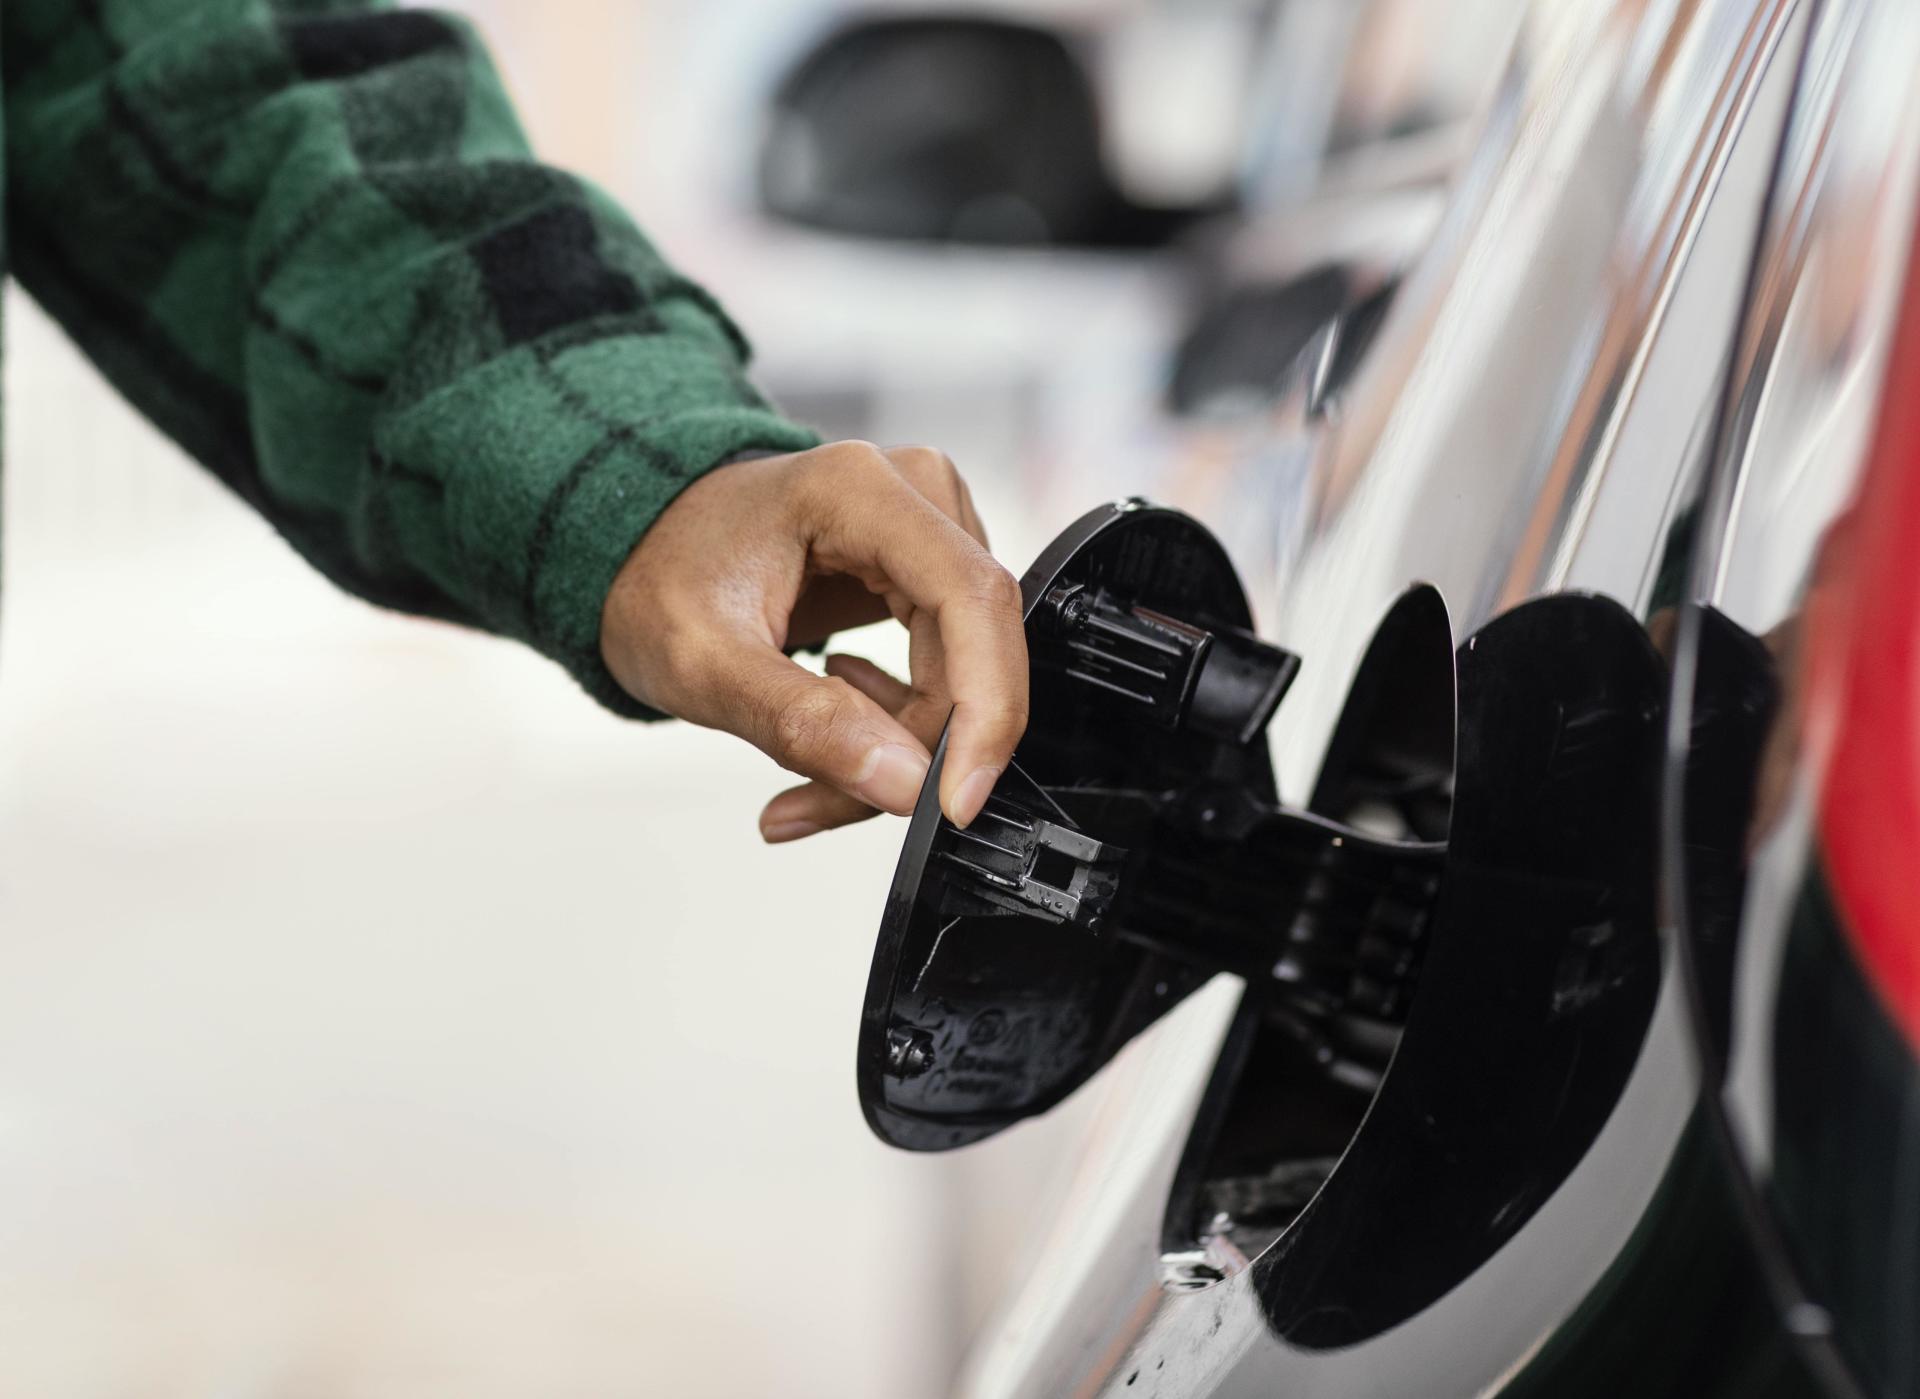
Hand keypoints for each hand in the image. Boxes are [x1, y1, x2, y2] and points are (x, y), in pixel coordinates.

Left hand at [600, 441, 1028, 841]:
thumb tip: (906, 784)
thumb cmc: (654, 577)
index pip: (972, 597)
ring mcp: (925, 528)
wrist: (635, 547)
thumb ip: (806, 725)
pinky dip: (898, 731)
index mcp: (858, 489)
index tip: (956, 800)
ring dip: (902, 748)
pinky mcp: (922, 571)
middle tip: (835, 802)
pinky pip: (946, 671)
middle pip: (972, 645)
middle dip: (919, 747)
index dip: (985, 707)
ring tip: (811, 782)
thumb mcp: (706, 665)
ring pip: (964, 671)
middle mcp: (911, 491)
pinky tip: (834, 742)